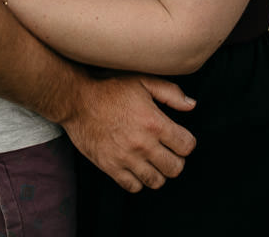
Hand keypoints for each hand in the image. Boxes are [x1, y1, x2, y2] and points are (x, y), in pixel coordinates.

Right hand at [60, 72, 196, 192]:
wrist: (76, 100)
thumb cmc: (110, 88)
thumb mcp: (142, 80)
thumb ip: (170, 93)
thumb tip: (191, 105)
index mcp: (154, 123)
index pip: (187, 146)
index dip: (186, 142)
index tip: (179, 138)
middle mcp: (143, 144)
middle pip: (175, 168)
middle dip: (176, 160)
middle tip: (168, 151)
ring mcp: (126, 158)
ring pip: (156, 181)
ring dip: (158, 172)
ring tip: (153, 161)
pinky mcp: (110, 167)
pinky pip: (133, 187)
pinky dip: (138, 180)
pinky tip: (136, 167)